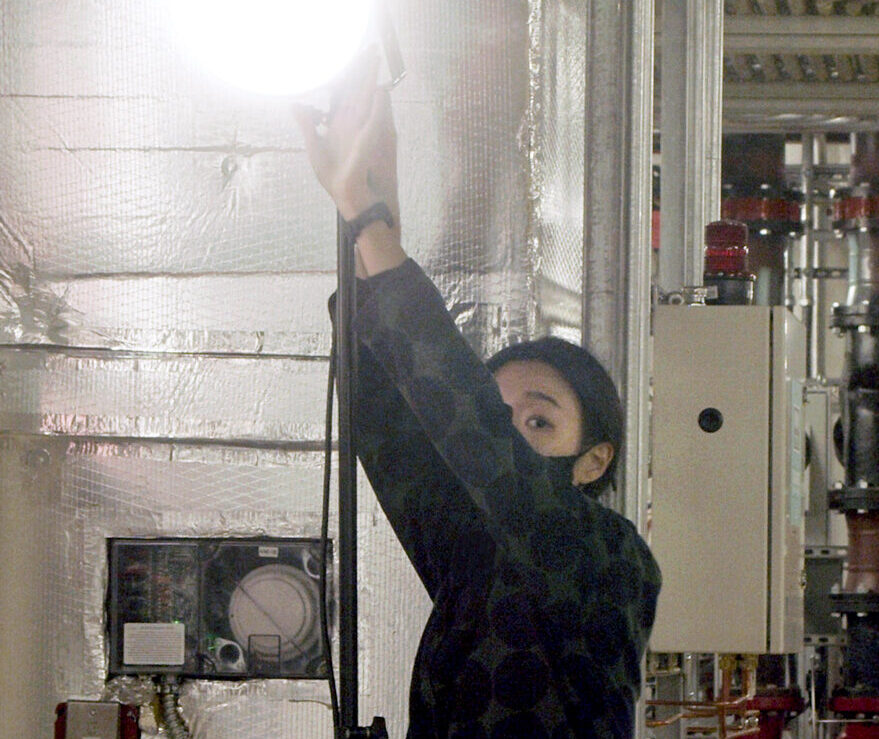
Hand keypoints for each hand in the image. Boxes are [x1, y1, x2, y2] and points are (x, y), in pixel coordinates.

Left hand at [294, 49, 398, 222]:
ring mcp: (362, 131)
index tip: (350, 56)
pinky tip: (380, 90)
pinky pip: (374, 120)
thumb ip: (307, 125)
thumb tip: (296, 104)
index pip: (345, 93)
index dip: (347, 75)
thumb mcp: (314, 149)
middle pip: (358, 89)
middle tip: (370, 47)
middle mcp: (353, 123)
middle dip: (363, 69)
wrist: (346, 197)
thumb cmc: (334, 177)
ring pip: (367, 98)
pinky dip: (377, 106)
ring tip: (375, 59)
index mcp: (341, 124)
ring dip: (371, 79)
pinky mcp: (368, 141)